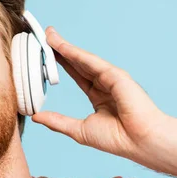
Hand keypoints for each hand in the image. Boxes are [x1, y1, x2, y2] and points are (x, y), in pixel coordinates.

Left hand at [31, 26, 168, 161]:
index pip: (76, 74)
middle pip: (78, 62)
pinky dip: (75, 53)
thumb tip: (36, 117)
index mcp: (99, 96)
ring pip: (83, 59)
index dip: (61, 63)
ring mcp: (111, 78)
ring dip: (65, 46)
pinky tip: (62, 46)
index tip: (46, 53)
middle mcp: (105, 83)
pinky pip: (91, 62)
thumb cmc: (117, 139)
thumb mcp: (79, 130)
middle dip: (61, 49)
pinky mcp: (116, 75)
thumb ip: (57, 122)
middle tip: (45, 35)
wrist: (139, 142)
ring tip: (49, 35)